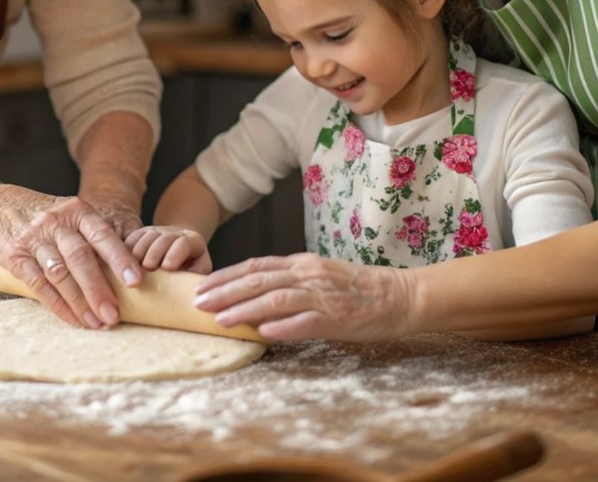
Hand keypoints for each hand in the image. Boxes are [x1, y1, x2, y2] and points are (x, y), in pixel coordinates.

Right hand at [0, 185, 142, 329]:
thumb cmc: (41, 215)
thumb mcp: (67, 214)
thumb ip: (90, 236)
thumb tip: (125, 272)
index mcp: (76, 211)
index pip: (102, 235)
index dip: (120, 258)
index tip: (137, 281)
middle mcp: (56, 223)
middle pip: (81, 258)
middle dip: (99, 289)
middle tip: (114, 314)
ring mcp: (34, 240)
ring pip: (60, 274)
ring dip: (80, 302)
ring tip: (97, 323)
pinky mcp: (15, 257)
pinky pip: (38, 284)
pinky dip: (57, 305)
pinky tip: (72, 319)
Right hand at [125, 225, 212, 273]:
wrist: (179, 259)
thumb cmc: (190, 272)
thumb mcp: (196, 274)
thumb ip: (193, 280)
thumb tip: (189, 294)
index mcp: (193, 242)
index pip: (184, 244)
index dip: (175, 254)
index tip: (167, 267)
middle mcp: (175, 233)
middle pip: (164, 238)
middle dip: (155, 253)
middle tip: (148, 268)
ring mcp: (158, 231)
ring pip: (147, 236)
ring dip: (139, 251)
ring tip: (134, 267)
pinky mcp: (143, 233)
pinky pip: (133, 236)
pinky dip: (128, 247)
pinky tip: (123, 261)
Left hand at [191, 253, 414, 340]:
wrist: (400, 296)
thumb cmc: (358, 290)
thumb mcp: (320, 277)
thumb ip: (290, 283)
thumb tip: (254, 294)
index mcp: (302, 264)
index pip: (256, 266)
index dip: (226, 276)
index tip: (201, 286)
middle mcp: (308, 275)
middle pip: (259, 280)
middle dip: (225, 291)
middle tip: (197, 302)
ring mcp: (323, 296)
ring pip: (276, 299)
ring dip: (245, 309)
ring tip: (220, 319)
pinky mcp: (337, 318)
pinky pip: (306, 322)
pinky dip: (283, 327)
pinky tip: (263, 333)